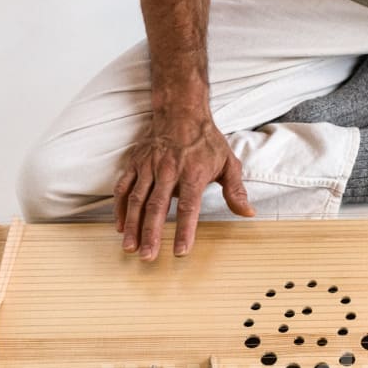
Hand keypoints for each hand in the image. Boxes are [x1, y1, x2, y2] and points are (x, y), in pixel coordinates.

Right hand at [114, 114, 254, 260]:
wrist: (181, 110)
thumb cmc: (206, 140)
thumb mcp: (229, 162)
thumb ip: (236, 190)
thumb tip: (248, 212)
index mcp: (192, 173)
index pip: (188, 207)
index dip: (184, 230)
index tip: (180, 251)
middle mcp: (168, 170)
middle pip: (156, 207)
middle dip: (151, 234)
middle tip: (148, 257)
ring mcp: (148, 166)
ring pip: (137, 200)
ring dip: (132, 225)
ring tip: (130, 247)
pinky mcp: (135, 163)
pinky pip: (124, 187)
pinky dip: (120, 207)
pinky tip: (119, 226)